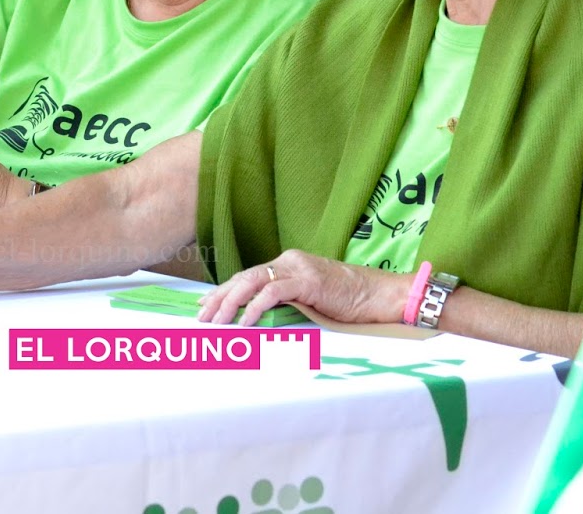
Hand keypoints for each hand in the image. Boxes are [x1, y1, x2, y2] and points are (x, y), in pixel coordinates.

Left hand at [196, 250, 405, 326]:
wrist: (381, 295)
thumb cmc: (350, 303)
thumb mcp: (311, 301)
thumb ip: (287, 303)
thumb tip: (260, 321)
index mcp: (288, 264)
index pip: (248, 276)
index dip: (224, 290)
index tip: (204, 304)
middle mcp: (289, 261)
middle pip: (244, 277)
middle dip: (219, 298)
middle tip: (201, 317)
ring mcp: (299, 268)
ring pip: (253, 281)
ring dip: (230, 303)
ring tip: (216, 322)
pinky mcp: (309, 280)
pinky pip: (273, 291)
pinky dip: (255, 307)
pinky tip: (245, 322)